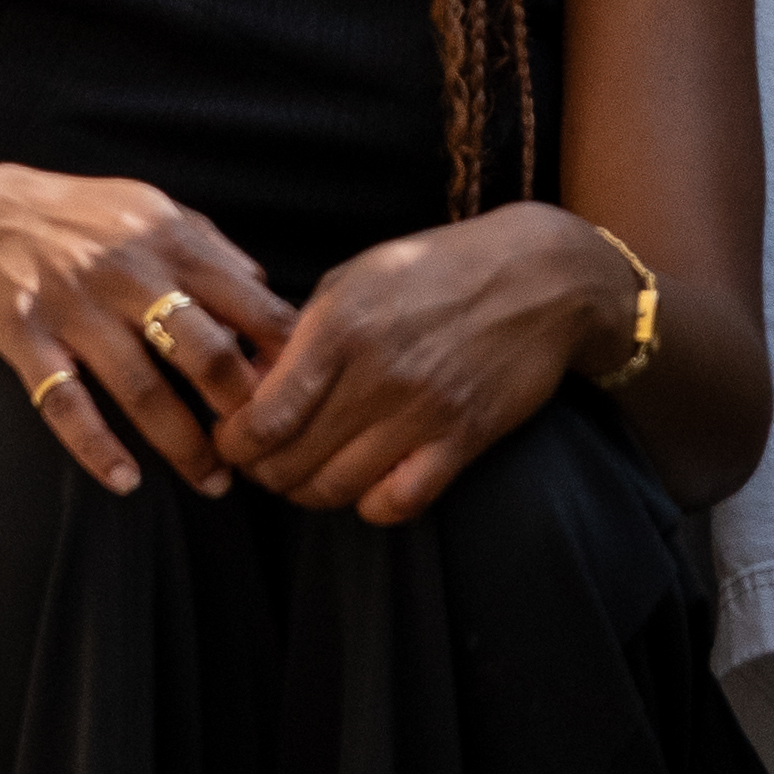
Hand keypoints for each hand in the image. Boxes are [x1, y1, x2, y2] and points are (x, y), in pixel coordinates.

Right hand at [0, 165, 295, 496]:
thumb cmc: (81, 219)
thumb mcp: (150, 212)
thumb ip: (209, 248)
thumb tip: (270, 291)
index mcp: (170, 241)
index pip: (247, 302)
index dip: (281, 357)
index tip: (305, 399)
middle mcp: (128, 270)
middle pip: (204, 350)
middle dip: (241, 411)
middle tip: (265, 455)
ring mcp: (74, 302)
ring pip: (141, 386)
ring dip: (182, 445)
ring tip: (213, 484)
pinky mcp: (22, 331)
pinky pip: (63, 400)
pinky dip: (96, 446)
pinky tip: (126, 482)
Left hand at [212, 207, 622, 523]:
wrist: (541, 276)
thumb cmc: (440, 269)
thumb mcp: (359, 275)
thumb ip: (304, 331)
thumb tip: (254, 386)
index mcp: (342, 325)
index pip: (265, 417)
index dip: (235, 442)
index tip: (233, 440)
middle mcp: (378, 373)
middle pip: (291, 463)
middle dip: (264, 471)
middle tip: (264, 462)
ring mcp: (424, 412)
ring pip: (335, 489)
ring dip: (308, 491)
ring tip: (306, 474)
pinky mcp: (463, 440)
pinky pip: (397, 503)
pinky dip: (370, 504)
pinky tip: (366, 482)